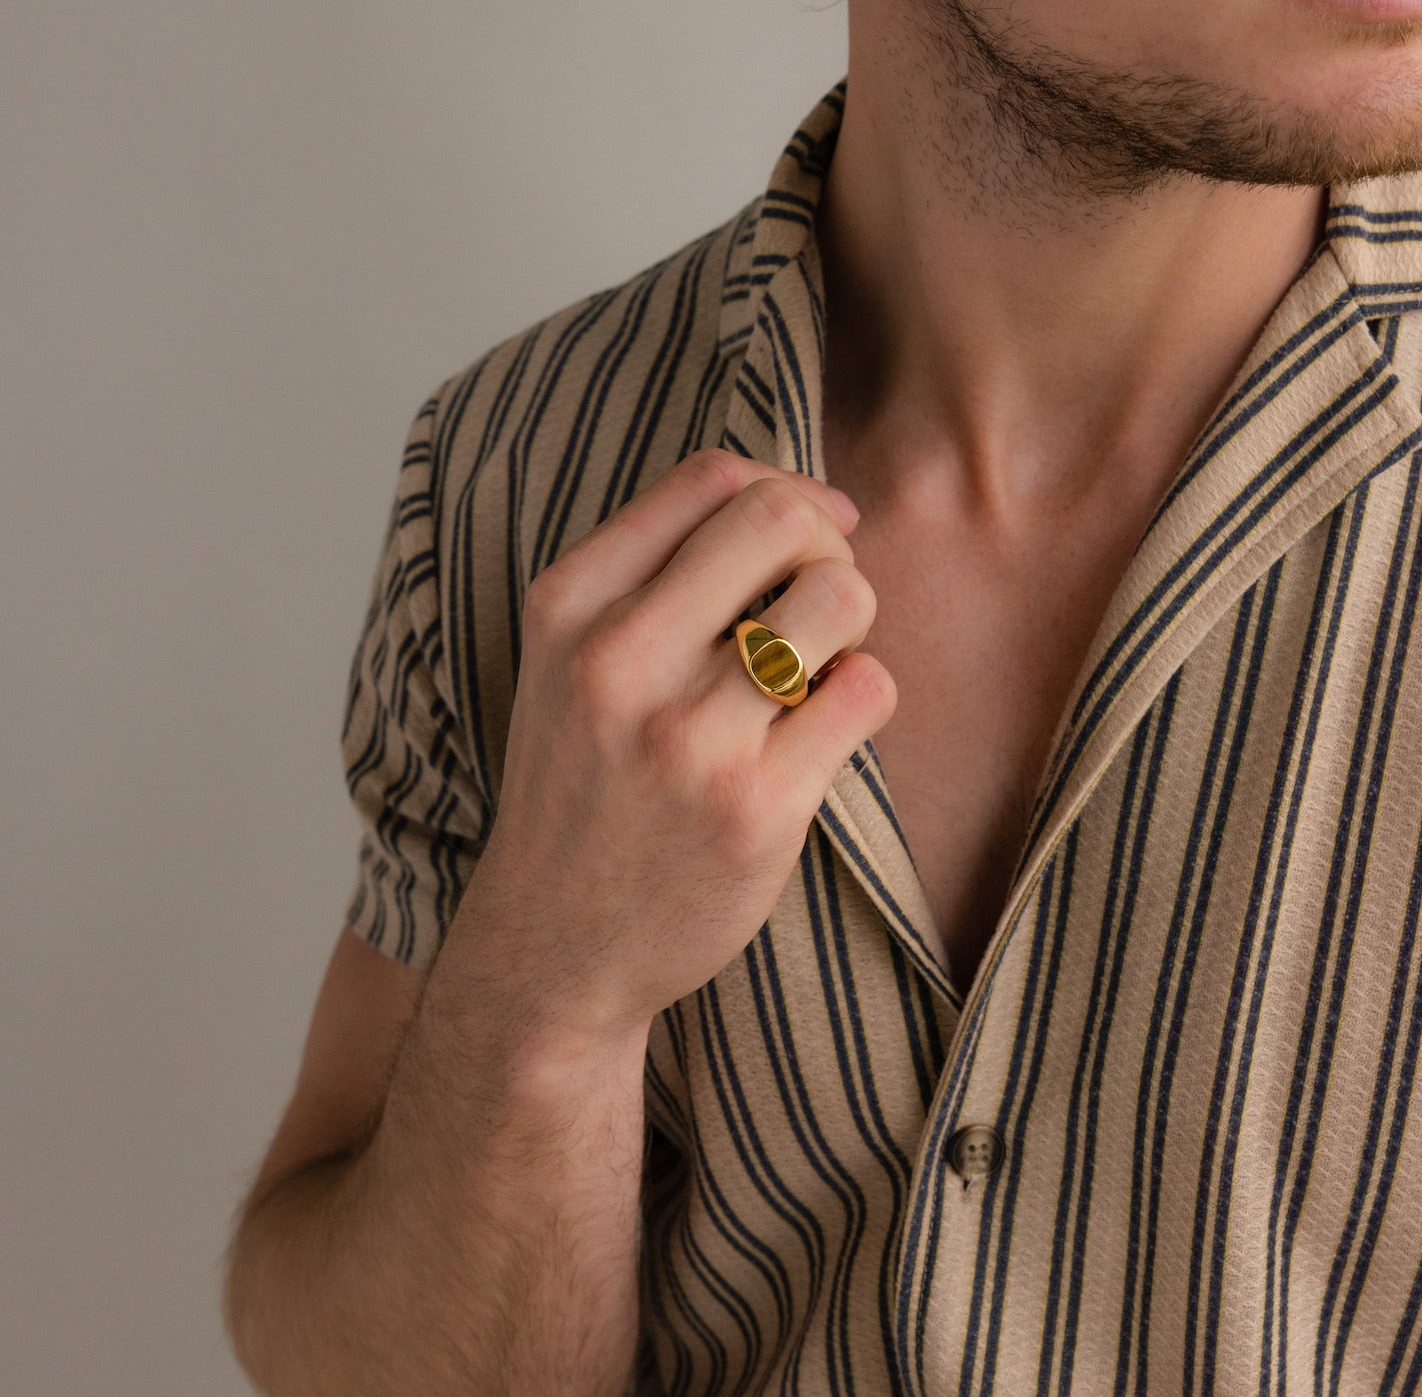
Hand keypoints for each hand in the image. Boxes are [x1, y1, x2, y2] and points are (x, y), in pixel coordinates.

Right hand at [438, 447, 897, 1051]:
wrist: (553, 944)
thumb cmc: (582, 784)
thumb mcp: (568, 658)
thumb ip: (653, 572)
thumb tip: (807, 502)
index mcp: (567, 606)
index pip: (710, 478)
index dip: (786, 487)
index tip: (806, 533)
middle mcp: (617, 659)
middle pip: (780, 519)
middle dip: (828, 544)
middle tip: (819, 599)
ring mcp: (687, 736)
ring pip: (839, 598)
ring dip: (852, 622)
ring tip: (817, 669)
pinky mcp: (756, 806)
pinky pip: (868, 690)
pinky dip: (863, 695)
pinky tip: (821, 730)